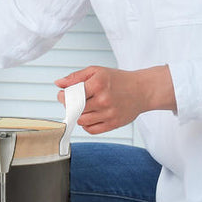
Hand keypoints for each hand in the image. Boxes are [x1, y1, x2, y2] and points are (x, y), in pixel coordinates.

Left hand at [55, 65, 175, 133]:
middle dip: (70, 106)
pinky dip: (87, 125)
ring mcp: (109, 113)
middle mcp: (103, 100)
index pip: (71, 95)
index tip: (63, 95)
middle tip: (75, 101)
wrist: (142, 90)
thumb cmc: (118, 80)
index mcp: (98, 84)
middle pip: (75, 109)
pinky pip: (91, 130)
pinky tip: (91, 116)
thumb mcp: (97, 71)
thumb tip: (58, 84)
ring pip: (82, 121)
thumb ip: (76, 77)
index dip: (63, 96)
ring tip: (85, 108)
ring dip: (79, 116)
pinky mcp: (114, 124)